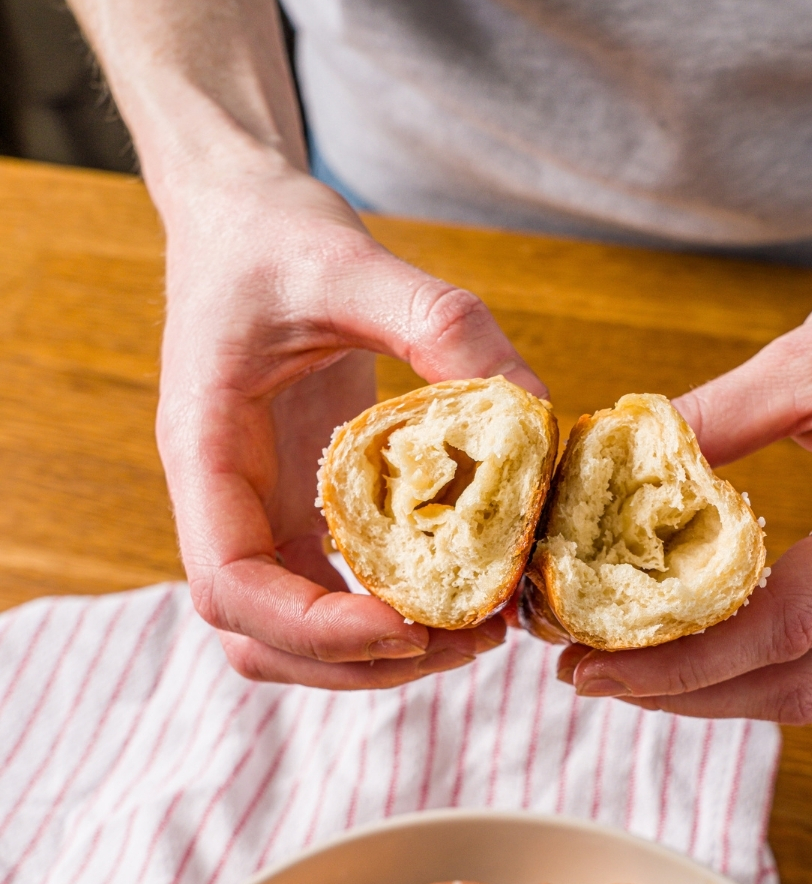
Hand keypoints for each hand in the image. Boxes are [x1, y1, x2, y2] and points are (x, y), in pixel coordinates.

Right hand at [156, 150, 545, 687]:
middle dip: (357, 663)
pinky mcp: (294, 512)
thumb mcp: (354, 262)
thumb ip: (441, 324)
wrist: (241, 221)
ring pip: (287, 637)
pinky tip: (460, 596)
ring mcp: (256, 515)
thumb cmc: (275, 238)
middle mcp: (222, 502)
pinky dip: (385, 618)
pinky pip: (326, 596)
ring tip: (476, 633)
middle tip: (470, 642)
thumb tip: (534, 410)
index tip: (409, 627)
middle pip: (257, 638)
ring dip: (373, 659)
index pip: (230, 586)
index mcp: (206, 451)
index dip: (314, 629)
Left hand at [565, 195, 811, 720]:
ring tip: (633, 671)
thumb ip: (714, 418)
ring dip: (725, 691)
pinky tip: (700, 643)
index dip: (685, 658)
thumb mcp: (810, 355)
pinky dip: (766, 662)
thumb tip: (616, 465)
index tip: (597, 661)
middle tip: (595, 679)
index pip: (790, 618)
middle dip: (692, 695)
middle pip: (806, 679)